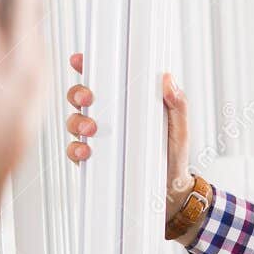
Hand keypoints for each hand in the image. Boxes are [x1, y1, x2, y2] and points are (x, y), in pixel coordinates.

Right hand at [63, 53, 198, 230]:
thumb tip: (168, 79)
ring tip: (91, 129)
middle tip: (88, 98)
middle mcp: (109, 118)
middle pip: (81, 98)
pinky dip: (76, 150)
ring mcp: (99, 139)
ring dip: (76, 121)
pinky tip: (85, 151)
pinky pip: (75, 152)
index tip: (80, 60)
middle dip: (78, 93)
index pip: (103, 80)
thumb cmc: (174, 157)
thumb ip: (177, 105)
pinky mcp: (94, 161)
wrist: (170, 192)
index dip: (87, 67)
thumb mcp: (179, 129)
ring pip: (74, 122)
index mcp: (126, 104)